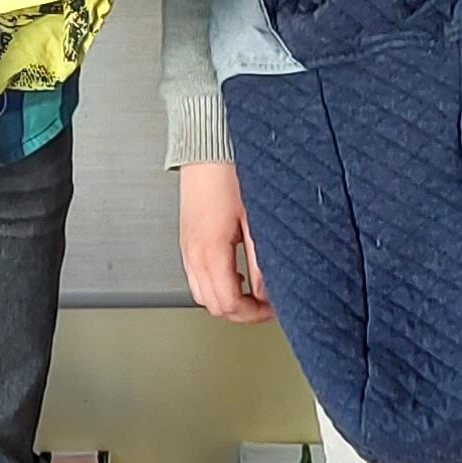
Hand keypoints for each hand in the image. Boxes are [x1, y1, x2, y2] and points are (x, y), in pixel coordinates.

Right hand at [179, 159, 272, 324]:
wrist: (207, 148)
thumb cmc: (229, 174)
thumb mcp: (255, 220)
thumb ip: (261, 260)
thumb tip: (266, 290)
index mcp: (210, 251)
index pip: (229, 303)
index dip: (254, 314)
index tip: (274, 308)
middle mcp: (193, 254)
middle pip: (213, 306)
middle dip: (241, 312)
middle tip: (266, 306)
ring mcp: (187, 248)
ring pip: (202, 295)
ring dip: (227, 300)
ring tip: (252, 292)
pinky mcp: (188, 240)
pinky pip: (197, 277)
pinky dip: (216, 285)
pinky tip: (235, 274)